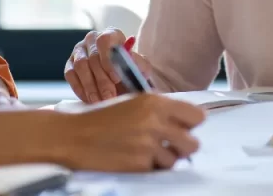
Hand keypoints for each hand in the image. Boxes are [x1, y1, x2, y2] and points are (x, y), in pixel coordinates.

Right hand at [58, 93, 204, 171]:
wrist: (74, 136)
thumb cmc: (104, 119)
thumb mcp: (135, 103)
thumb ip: (161, 110)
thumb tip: (187, 121)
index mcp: (156, 102)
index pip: (197, 116)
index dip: (192, 124)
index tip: (184, 127)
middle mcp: (155, 122)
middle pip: (193, 143)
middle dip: (184, 146)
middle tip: (171, 145)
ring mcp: (148, 144)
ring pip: (176, 160)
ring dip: (165, 159)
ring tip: (148, 152)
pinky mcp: (139, 164)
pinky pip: (157, 170)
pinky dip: (150, 167)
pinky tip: (135, 158)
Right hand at [65, 28, 155, 102]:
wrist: (120, 78)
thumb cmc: (130, 69)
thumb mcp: (140, 66)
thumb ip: (139, 63)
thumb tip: (131, 61)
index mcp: (111, 34)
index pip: (105, 41)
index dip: (109, 60)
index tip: (117, 78)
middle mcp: (92, 39)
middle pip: (93, 58)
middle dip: (102, 80)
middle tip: (110, 97)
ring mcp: (79, 51)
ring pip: (80, 66)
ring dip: (90, 86)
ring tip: (100, 101)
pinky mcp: (70, 64)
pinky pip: (70, 75)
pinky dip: (80, 89)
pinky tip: (89, 99)